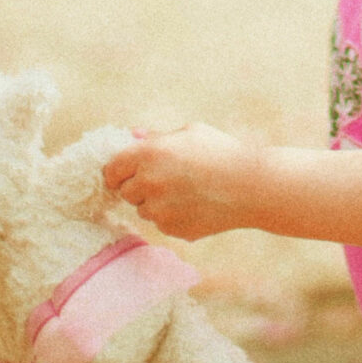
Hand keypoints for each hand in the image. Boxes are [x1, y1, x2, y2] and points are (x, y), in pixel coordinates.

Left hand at [103, 124, 260, 240]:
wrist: (250, 186)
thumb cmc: (221, 152)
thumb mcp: (190, 133)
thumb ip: (156, 136)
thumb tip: (132, 135)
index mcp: (148, 154)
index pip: (111, 169)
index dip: (117, 171)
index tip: (125, 173)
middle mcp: (148, 183)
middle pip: (125, 192)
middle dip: (138, 186)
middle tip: (163, 179)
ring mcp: (159, 210)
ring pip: (143, 210)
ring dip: (154, 203)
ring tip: (184, 191)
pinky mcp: (172, 229)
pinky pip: (161, 224)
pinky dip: (171, 217)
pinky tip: (194, 205)